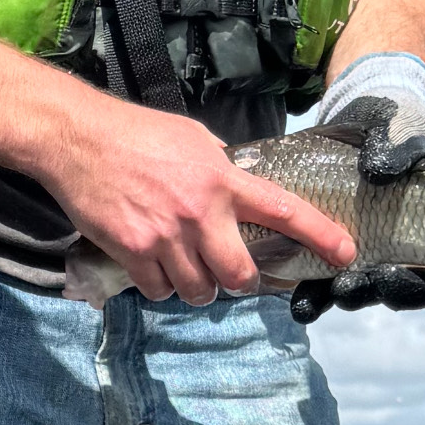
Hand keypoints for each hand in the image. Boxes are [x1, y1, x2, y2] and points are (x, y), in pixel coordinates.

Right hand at [38, 97, 355, 307]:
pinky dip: (159, 286)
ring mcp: (166, 236)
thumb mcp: (192, 138)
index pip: (283, 210)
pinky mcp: (133, 252)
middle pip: (239, 277)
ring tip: (181, 264)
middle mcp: (201, 212)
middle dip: (238, 283)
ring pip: (198, 292)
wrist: (78, 138)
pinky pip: (159, 292)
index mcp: (222, 179)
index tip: (346, 253)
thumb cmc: (136, 133)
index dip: (319, 235)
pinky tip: (151, 262)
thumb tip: (237, 188)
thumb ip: (220, 169)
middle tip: (228, 274)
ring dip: (195, 287)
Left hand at [290, 52, 424, 322]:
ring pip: (378, 291)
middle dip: (405, 292)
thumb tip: (379, 169)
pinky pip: (333, 284)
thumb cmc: (395, 125)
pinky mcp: (342, 254)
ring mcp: (380, 254)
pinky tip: (304, 304)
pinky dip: (319, 297)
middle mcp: (419, 250)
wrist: (356, 121)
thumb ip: (400, 148)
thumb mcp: (401, 128)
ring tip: (342, 291)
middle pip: (422, 289)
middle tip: (386, 285)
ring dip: (362, 295)